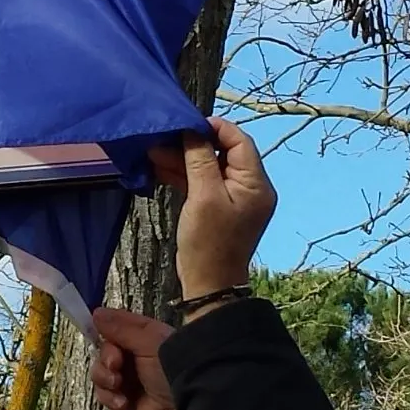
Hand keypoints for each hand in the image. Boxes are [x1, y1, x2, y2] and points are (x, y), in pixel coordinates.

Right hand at [91, 307, 198, 409]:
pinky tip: (122, 400)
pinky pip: (103, 394)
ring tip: (117, 382)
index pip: (122, 326)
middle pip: (106, 349)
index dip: (108, 326)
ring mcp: (131, 383)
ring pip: (101, 372)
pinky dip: (109, 396)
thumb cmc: (173, 373)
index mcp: (150, 340)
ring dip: (104, 376)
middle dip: (106, 355)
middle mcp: (139, 360)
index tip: (94, 324)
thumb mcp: (149, 342)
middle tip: (115, 362)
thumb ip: (122, 327)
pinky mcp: (123, 404)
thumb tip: (98, 313)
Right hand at [146, 115, 275, 306]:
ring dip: (184, 159)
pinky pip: (203, 183)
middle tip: (164, 137)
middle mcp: (250, 187)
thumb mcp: (203, 197)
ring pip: (210, 167)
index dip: (214, 128)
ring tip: (154, 151)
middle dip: (193, 143)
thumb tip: (193, 131)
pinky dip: (184, 175)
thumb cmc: (208, 242)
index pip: (240, 141)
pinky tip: (159, 166)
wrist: (208, 285)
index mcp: (256, 183)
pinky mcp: (218, 207)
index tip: (186, 124)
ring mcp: (234, 198)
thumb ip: (200, 160)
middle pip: (224, 152)